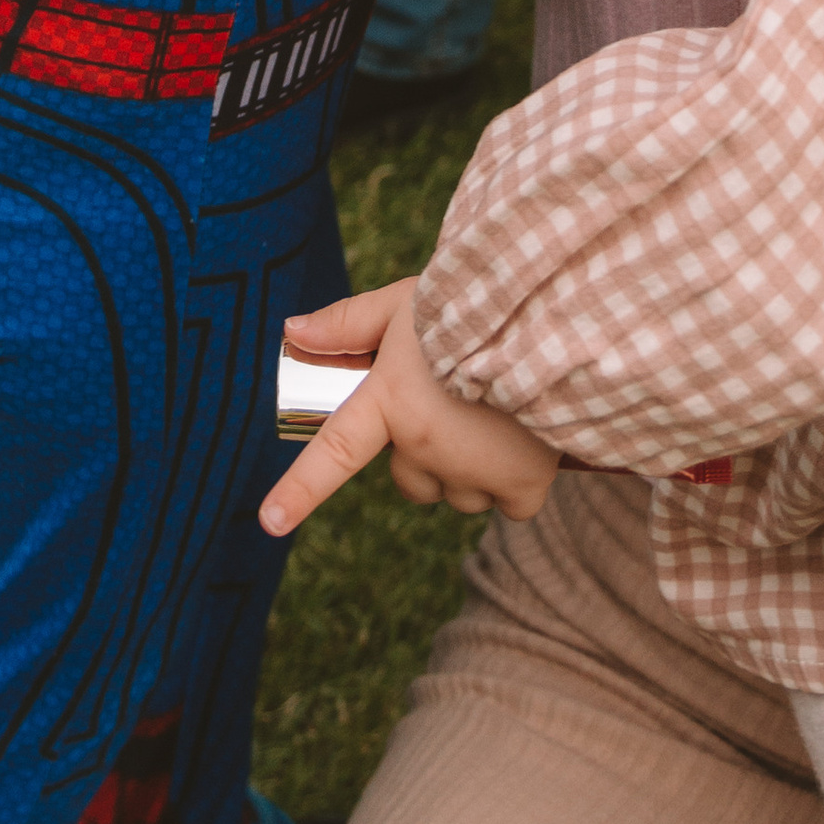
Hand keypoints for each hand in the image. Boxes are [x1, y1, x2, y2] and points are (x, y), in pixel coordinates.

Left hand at [259, 284, 559, 536]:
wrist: (554, 316)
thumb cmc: (473, 301)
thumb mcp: (404, 300)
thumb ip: (349, 321)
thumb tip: (292, 331)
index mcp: (391, 401)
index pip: (334, 454)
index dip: (298, 492)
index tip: (269, 523)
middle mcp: (425, 444)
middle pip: (410, 478)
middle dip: (423, 454)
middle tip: (451, 405)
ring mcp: (473, 471)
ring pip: (458, 493)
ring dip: (469, 468)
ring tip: (495, 413)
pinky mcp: (520, 486)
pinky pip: (508, 504)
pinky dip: (515, 484)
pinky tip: (526, 439)